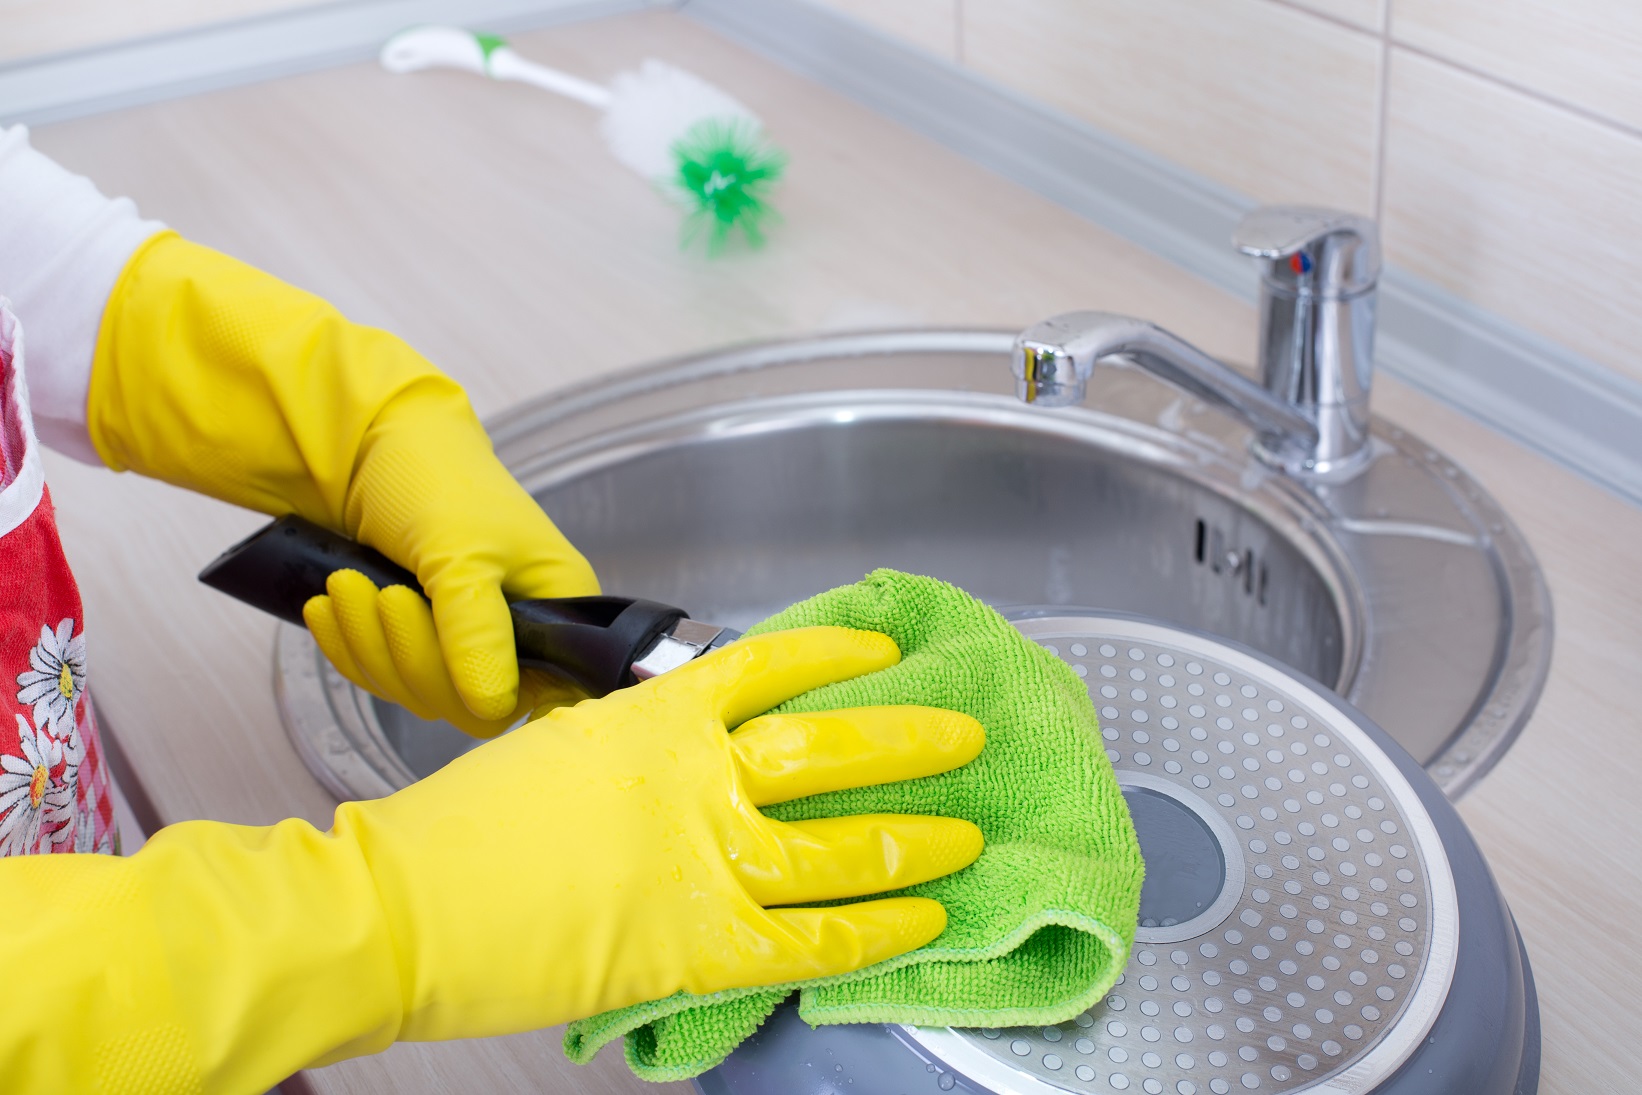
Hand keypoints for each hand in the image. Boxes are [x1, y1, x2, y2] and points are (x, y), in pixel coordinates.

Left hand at [89, 233, 597, 735]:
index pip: (541, 693)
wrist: (367, 442)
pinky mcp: (418, 638)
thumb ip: (479, 634)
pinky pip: (384, 675)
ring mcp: (466, 637)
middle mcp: (521, 632)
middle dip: (409, 654)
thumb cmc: (434, 480)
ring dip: (370, 644)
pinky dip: (350, 645)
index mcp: (557, 608)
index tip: (437, 639)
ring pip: (419, 692)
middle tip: (378, 595)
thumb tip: (493, 709)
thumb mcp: (460, 554)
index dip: (486, 688)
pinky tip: (329, 605)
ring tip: (344, 585)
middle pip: (469, 701)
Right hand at [346, 625, 985, 1040]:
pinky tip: (926, 919)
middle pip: (833, 746)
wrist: (397, 905)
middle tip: (963, 736)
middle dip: (909, 740)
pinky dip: (880, 931)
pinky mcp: (700, 945)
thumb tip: (680, 752)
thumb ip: (631, 746)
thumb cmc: (457, 829)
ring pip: (842, 844)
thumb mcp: (552, 749)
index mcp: (654, 716)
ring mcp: (704, 860)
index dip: (839, 656)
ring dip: (915, 838)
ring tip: (966, 833)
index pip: (771, 665)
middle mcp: (696, 776)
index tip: (885, 653)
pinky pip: (815, 939)